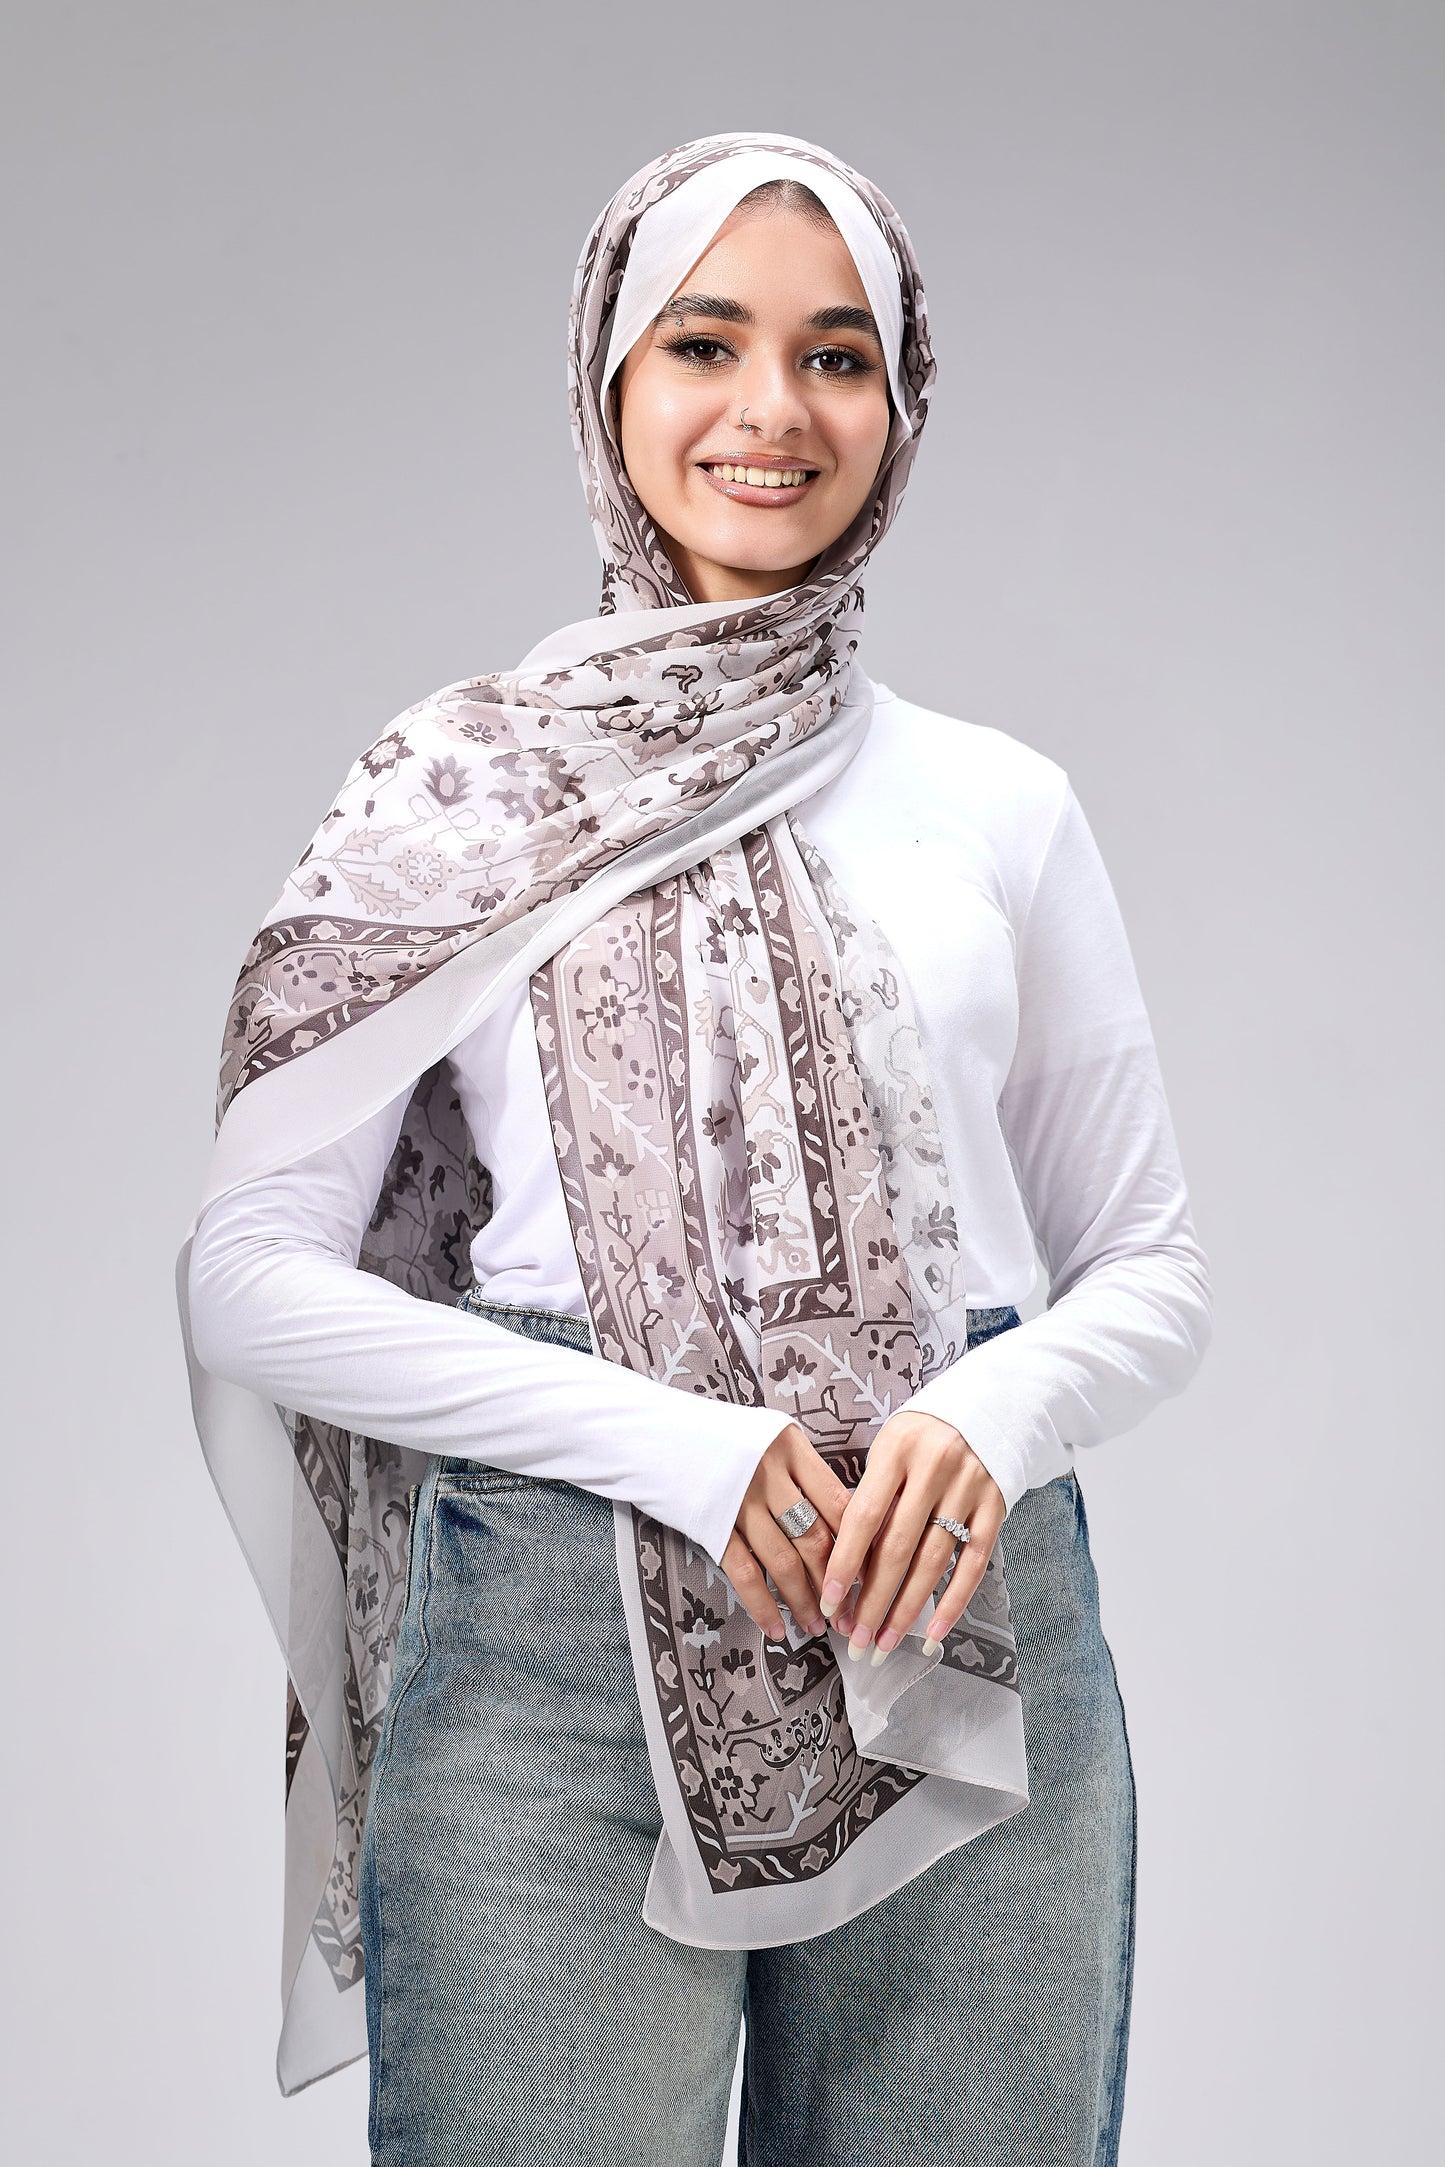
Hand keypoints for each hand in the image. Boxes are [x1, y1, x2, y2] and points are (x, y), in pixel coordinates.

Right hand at [720, 1422, 853, 1641]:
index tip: (870, 1573)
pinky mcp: (711, 1524)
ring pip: (783, 1561)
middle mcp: (768, 1473)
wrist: (655, 1432)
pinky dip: (762, 1605)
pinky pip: (744, 1572)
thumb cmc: (717, 1436)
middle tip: (848, 1613)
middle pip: (815, 1537)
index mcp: (790, 1447)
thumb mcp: (766, 1436)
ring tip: (816, 1626)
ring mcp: (739, 1500)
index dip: (859, 1542)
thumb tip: (842, 1518)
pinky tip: (775, 1627)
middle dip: (835, 1583)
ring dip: (803, 1600)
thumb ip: (800, 1470)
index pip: (839, 1501)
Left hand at [819, 1411, 1005, 1662]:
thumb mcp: (891, 1446)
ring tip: (884, 1644)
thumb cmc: (924, 1434)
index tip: (827, 1601)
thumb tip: (848, 1563)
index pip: (863, 1516)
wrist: (989, 1406)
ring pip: (933, 1563)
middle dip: (872, 1601)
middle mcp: (934, 1469)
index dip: (843, 1563)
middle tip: (854, 1640)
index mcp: (897, 1450)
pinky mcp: (996, 1508)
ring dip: (906, 1610)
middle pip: (898, 1548)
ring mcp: (969, 1490)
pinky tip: (932, 1632)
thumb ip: (872, 1494)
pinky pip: (974, 1564)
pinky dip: (953, 1602)